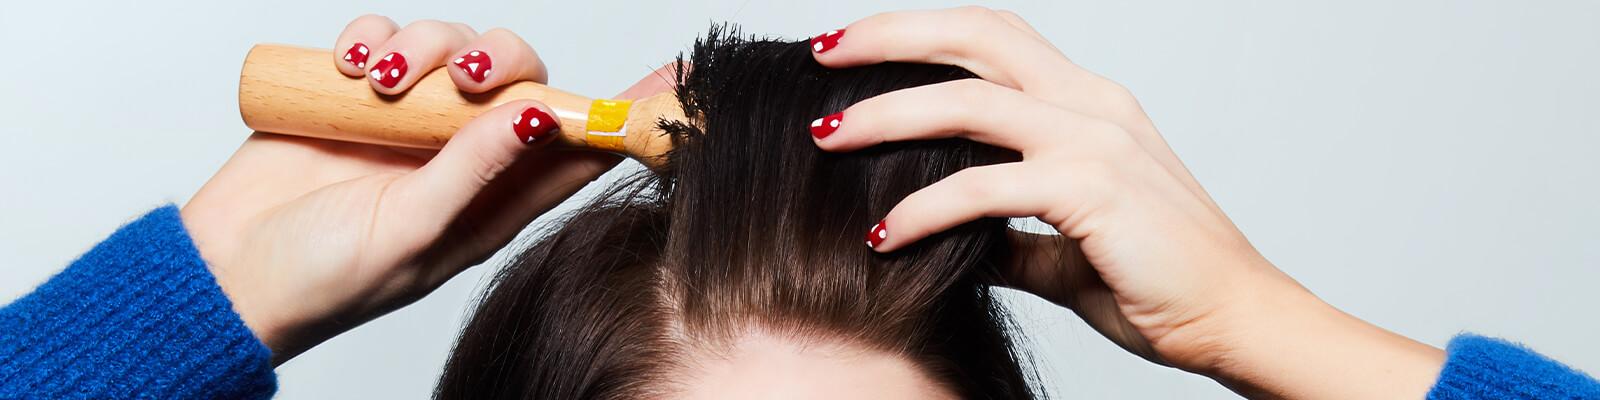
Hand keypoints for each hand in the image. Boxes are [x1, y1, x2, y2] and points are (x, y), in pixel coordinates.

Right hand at [181, 15, 672, 363]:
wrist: (222, 271)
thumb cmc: (321, 280)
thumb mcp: (410, 235)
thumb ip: (472, 174)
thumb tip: (538, 118)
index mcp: (492, 203)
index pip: (574, 152)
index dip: (618, 117)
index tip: (670, 85)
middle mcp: (459, 158)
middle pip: (517, 81)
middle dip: (500, 61)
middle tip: (465, 76)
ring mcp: (408, 123)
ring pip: (452, 48)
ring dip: (427, 46)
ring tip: (383, 81)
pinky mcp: (355, 96)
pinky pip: (384, 38)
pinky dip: (372, 36)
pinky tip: (350, 67)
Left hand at [812, 7, 1442, 398]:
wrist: (1239, 319)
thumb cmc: (1160, 283)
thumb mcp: (1064, 246)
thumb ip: (1006, 231)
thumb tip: (949, 234)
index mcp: (1088, 103)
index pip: (991, 39)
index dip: (919, 33)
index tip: (853, 50)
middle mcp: (1092, 103)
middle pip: (976, 34)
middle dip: (891, 35)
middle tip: (822, 53)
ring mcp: (1096, 141)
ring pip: (968, 102)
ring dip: (887, 115)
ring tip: (826, 136)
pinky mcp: (1093, 191)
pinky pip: (985, 188)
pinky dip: (924, 207)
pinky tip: (883, 233)